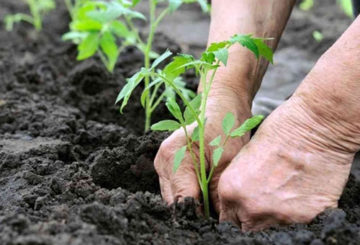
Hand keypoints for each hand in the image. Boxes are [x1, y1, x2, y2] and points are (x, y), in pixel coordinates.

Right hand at [154, 88, 250, 211]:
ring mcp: (163, 163)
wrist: (222, 105)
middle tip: (216, 215)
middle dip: (195, 211)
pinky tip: (205, 192)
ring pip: (174, 197)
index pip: (182, 200)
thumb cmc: (226, 127)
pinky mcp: (168, 165)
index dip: (199, 215)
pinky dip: (190, 194)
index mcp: (174, 157)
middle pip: (175, 201)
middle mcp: (162, 161)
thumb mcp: (226, 161)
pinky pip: (176, 188)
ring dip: (192, 203)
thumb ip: (217, 193)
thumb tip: (218, 220)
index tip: (215, 221)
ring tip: (211, 203)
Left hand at [218, 95, 352, 229]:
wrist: (314, 127)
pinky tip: (301, 187)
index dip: (237, 209)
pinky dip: (299, 209)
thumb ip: (238, 183)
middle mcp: (251, 207)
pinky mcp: (306, 216)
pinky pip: (298, 221)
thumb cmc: (278, 130)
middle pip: (248, 225)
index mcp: (231, 190)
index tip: (244, 204)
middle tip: (265, 196)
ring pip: (272, 224)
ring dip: (275, 211)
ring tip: (286, 187)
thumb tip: (240, 198)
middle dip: (253, 214)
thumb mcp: (245, 155)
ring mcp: (279, 215)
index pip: (228, 217)